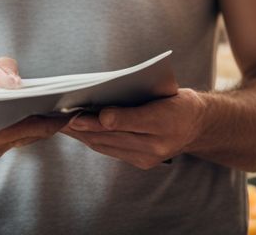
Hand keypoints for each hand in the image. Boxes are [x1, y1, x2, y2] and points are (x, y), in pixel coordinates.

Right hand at [0, 57, 67, 158]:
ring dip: (42, 129)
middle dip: (44, 125)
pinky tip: (51, 119)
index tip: (54, 114)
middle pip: (17, 136)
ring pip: (20, 141)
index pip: (3, 127)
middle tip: (70, 113)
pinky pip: (17, 142)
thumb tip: (18, 84)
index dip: (32, 123)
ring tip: (67, 115)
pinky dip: (34, 131)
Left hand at [61, 88, 207, 169]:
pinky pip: (110, 150)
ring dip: (82, 135)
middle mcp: (157, 144)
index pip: (132, 121)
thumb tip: (103, 110)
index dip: (105, 119)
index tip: (82, 114)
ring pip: (107, 145)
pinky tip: (77, 131)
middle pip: (113, 135)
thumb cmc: (177, 102)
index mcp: (166, 120)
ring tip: (59, 124)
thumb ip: (137, 100)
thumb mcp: (166, 92)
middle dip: (83, 127)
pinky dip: (91, 140)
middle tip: (58, 118)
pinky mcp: (140, 162)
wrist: (196, 126)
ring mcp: (148, 157)